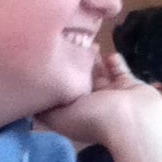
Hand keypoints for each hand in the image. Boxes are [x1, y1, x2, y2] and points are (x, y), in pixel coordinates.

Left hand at [38, 52, 161, 161]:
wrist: (134, 121)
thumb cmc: (94, 119)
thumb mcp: (59, 117)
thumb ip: (43, 106)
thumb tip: (27, 95)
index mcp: (73, 112)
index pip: (58, 93)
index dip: (50, 76)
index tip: (40, 56)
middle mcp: (90, 103)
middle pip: (76, 80)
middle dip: (69, 63)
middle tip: (61, 40)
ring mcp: (110, 94)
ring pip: (97, 72)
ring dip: (90, 58)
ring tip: (83, 40)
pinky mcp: (128, 84)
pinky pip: (118, 68)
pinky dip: (113, 60)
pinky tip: (106, 51)